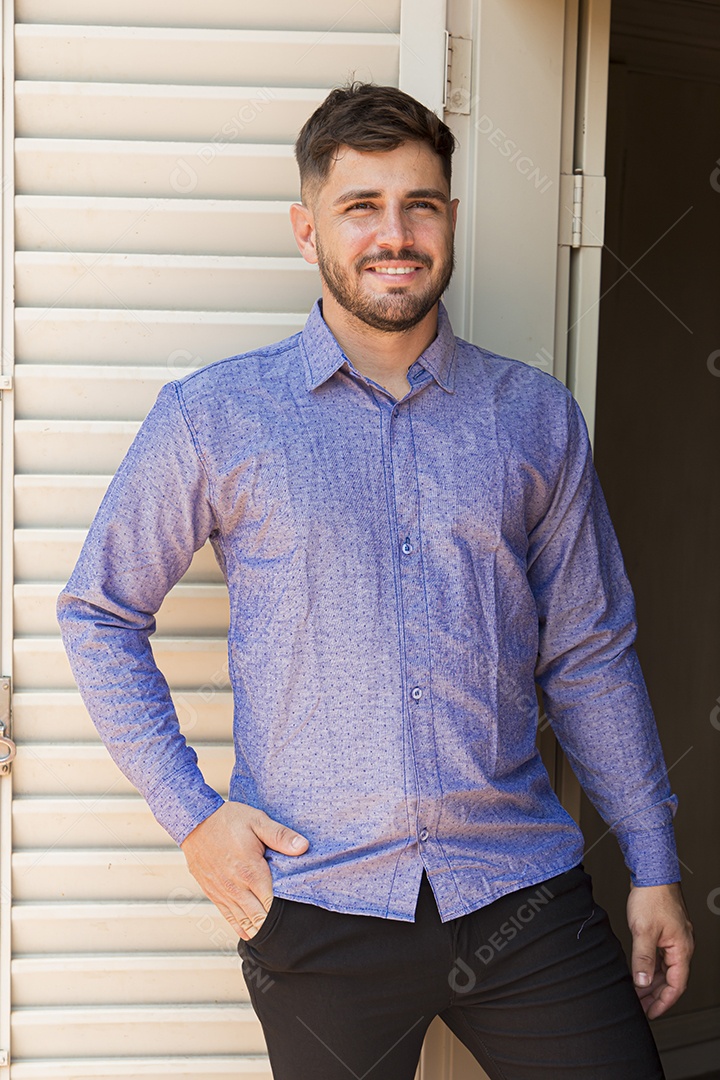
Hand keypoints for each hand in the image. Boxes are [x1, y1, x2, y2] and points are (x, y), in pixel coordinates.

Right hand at [180, 801, 308, 939]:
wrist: (195, 821)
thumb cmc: (227, 820)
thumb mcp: (258, 821)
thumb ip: (281, 836)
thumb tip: (303, 847)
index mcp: (251, 871)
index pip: (272, 903)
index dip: (284, 912)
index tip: (295, 914)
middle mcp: (236, 886)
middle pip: (259, 916)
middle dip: (272, 923)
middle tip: (288, 929)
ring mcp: (222, 892)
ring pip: (243, 919)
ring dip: (257, 928)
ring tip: (272, 935)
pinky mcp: (212, 892)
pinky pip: (227, 915)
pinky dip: (239, 926)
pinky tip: (248, 932)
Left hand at [626, 881, 693, 1018]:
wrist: (652, 872)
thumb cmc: (651, 896)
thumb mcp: (643, 930)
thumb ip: (642, 958)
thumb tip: (641, 982)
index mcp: (682, 949)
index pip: (676, 985)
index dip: (663, 1002)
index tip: (651, 1013)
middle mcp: (682, 946)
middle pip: (672, 979)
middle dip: (656, 995)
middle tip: (640, 1005)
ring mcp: (675, 938)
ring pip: (666, 968)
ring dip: (652, 981)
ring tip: (637, 992)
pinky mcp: (666, 931)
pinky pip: (661, 956)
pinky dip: (651, 966)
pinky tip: (639, 971)